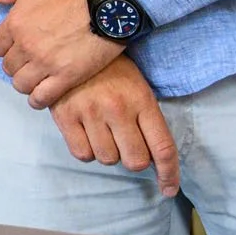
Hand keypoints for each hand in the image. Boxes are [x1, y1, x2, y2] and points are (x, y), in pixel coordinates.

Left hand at [0, 0, 121, 106]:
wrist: (108, 3)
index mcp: (15, 23)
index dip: (8, 48)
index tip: (20, 47)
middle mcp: (26, 45)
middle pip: (9, 67)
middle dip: (17, 65)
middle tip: (30, 63)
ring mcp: (46, 63)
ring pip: (21, 84)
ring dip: (27, 83)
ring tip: (37, 77)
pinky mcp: (66, 77)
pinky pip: (42, 98)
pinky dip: (39, 100)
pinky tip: (44, 95)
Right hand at [48, 57, 180, 196]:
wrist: (71, 44)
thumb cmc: (110, 70)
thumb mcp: (138, 87)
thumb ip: (147, 120)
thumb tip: (156, 159)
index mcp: (141, 100)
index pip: (162, 147)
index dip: (169, 174)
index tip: (168, 189)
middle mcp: (118, 108)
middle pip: (135, 161)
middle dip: (134, 159)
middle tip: (127, 145)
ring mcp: (90, 112)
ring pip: (107, 159)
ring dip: (108, 152)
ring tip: (103, 130)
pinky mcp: (65, 116)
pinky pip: (82, 154)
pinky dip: (86, 150)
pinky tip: (86, 132)